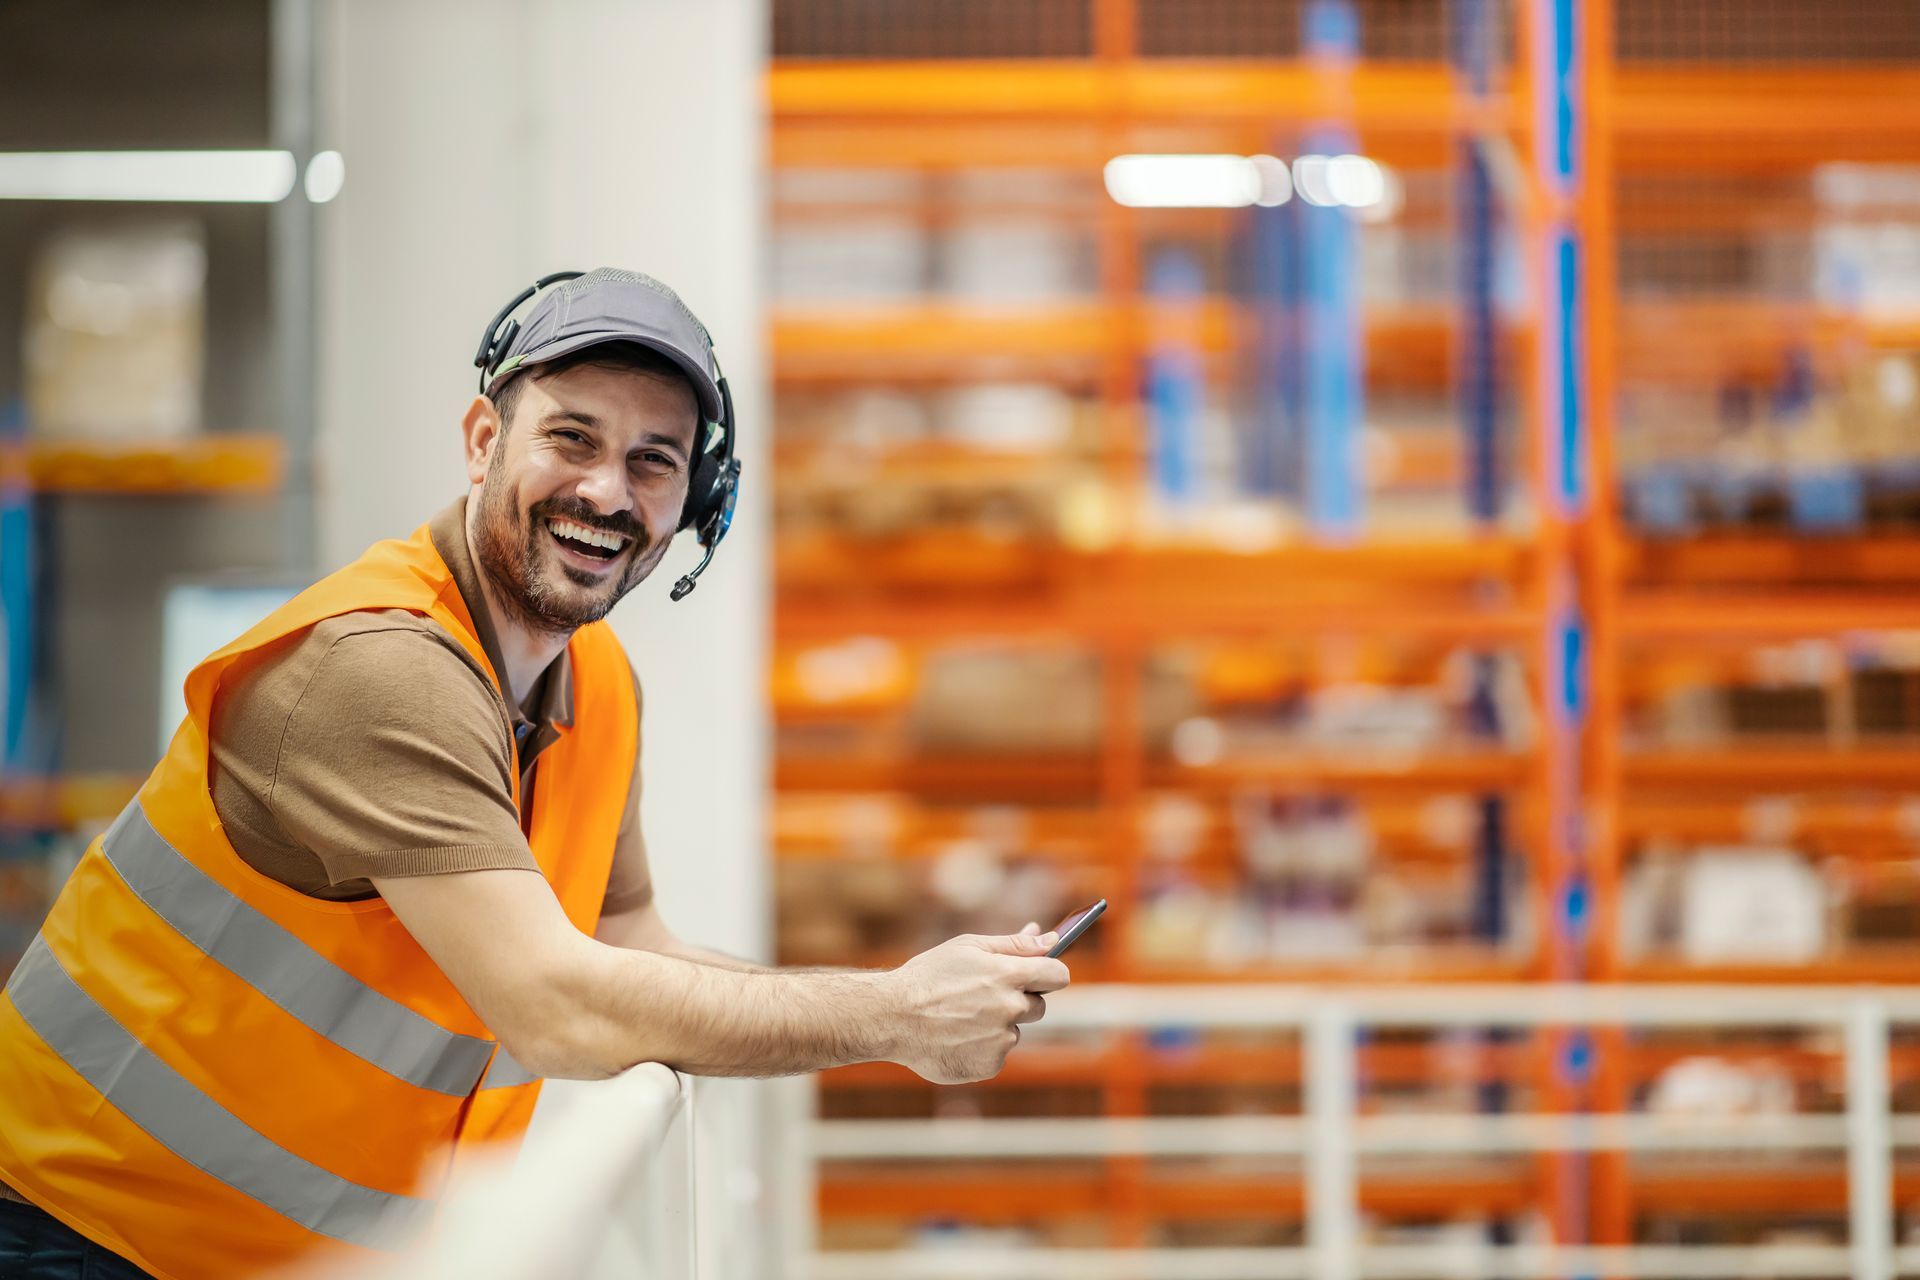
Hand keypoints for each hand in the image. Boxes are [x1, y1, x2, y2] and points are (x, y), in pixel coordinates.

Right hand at [883, 932, 1070, 1084]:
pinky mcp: (990, 1065)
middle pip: (1039, 1006)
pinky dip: (981, 1047)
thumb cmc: (929, 976)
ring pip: (1014, 1031)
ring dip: (996, 1025)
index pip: (1058, 975)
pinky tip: (955, 1037)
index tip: (1041, 975)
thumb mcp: (969, 947)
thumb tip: (1050, 939)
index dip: (1051, 973)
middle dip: (1019, 1000)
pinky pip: (997, 1053)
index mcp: (1009, 975)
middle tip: (982, 995)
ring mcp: (1001, 1040)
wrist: (891, 1017)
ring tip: (959, 1017)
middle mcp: (1011, 1009)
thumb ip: (1015, 945)